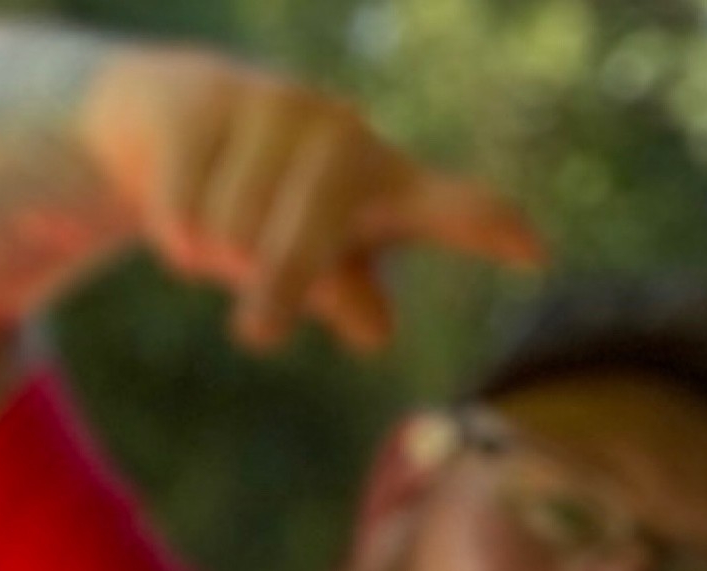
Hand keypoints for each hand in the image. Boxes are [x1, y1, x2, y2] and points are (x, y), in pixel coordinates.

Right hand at [77, 46, 543, 351]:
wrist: (171, 117)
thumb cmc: (277, 207)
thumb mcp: (326, 263)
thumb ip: (354, 298)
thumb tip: (373, 328)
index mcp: (391, 186)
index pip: (453, 209)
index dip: (487, 228)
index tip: (535, 253)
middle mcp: (344, 136)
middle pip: (305, 247)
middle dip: (276, 291)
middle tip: (256, 334)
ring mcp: (277, 109)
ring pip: (235, 233)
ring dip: (213, 258)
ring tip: (215, 237)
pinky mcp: (206, 100)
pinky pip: (185, 209)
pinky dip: (175, 236)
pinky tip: (179, 212)